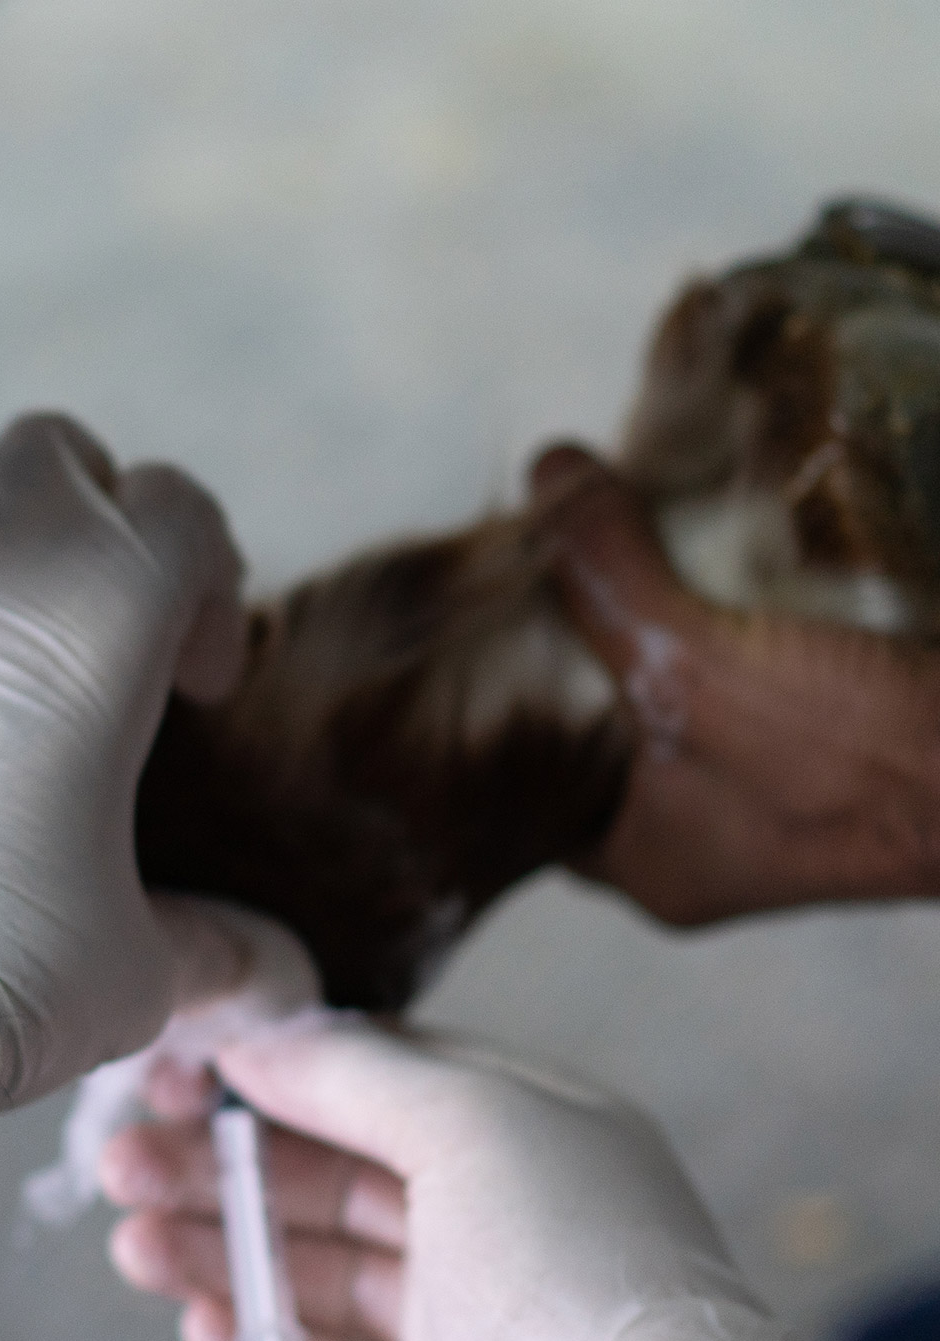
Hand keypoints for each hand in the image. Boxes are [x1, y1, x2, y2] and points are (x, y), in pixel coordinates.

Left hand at [0, 412, 246, 1112]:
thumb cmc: (5, 967)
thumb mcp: (141, 967)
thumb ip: (211, 943)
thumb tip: (274, 974)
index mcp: (114, 597)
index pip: (184, 511)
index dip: (204, 587)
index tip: (191, 685)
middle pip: (47, 451)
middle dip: (75, 511)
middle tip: (73, 615)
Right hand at [102, 1015, 867, 1340]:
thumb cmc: (576, 1270)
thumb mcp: (472, 1125)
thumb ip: (355, 1073)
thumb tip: (255, 1038)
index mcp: (519, 1128)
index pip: (370, 1077)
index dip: (265, 1073)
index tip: (170, 1074)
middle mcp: (495, 1216)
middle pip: (325, 1176)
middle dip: (217, 1167)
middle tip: (119, 1166)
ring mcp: (471, 1323)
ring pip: (316, 1275)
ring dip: (221, 1255)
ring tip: (134, 1250)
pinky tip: (204, 1330)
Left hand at [532, 443, 939, 922]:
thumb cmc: (866, 756)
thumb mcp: (701, 665)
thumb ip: (611, 576)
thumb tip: (546, 475)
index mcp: (652, 865)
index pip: (530, 798)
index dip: (497, 719)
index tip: (475, 636)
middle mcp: (706, 844)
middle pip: (601, 740)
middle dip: (577, 657)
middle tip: (537, 575)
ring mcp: (776, 800)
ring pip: (680, 704)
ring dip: (657, 631)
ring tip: (605, 547)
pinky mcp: (839, 747)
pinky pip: (755, 681)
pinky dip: (730, 624)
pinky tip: (699, 554)